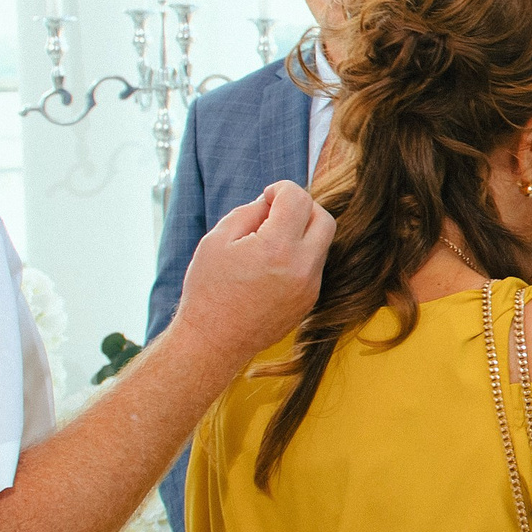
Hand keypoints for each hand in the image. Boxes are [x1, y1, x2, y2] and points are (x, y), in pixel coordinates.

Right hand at [174, 182, 335, 364]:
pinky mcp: (309, 300)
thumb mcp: (217, 240)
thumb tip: (269, 203)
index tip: (266, 197)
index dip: (281, 189)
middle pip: (323, 218)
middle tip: (275, 213)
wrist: (214, 342)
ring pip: (322, 243)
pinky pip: (314, 266)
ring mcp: (310, 287)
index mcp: (278, 248)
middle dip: (302, 207)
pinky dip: (299, 256)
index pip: (299, 199)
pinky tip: (271, 265)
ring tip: (268, 242)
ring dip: (301, 232)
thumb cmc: (209, 291)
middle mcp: (302, 267)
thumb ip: (248, 213)